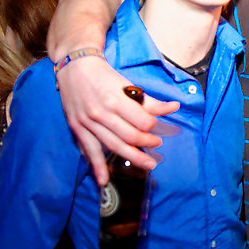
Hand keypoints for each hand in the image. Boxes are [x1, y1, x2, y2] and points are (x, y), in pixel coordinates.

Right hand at [56, 56, 178, 184]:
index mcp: (115, 100)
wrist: (75, 68)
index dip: (153, 126)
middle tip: (157, 144)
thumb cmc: (104, 76)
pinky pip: (90, 151)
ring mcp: (88, 123)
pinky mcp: (78, 129)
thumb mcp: (128, 84)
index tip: (157, 127)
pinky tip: (104, 179)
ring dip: (133, 158)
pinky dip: (97, 167)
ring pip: (114, 146)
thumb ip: (150, 101)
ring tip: (149, 164)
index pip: (142, 121)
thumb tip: (174, 107)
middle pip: (130, 137)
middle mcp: (101, 113)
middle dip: (147, 143)